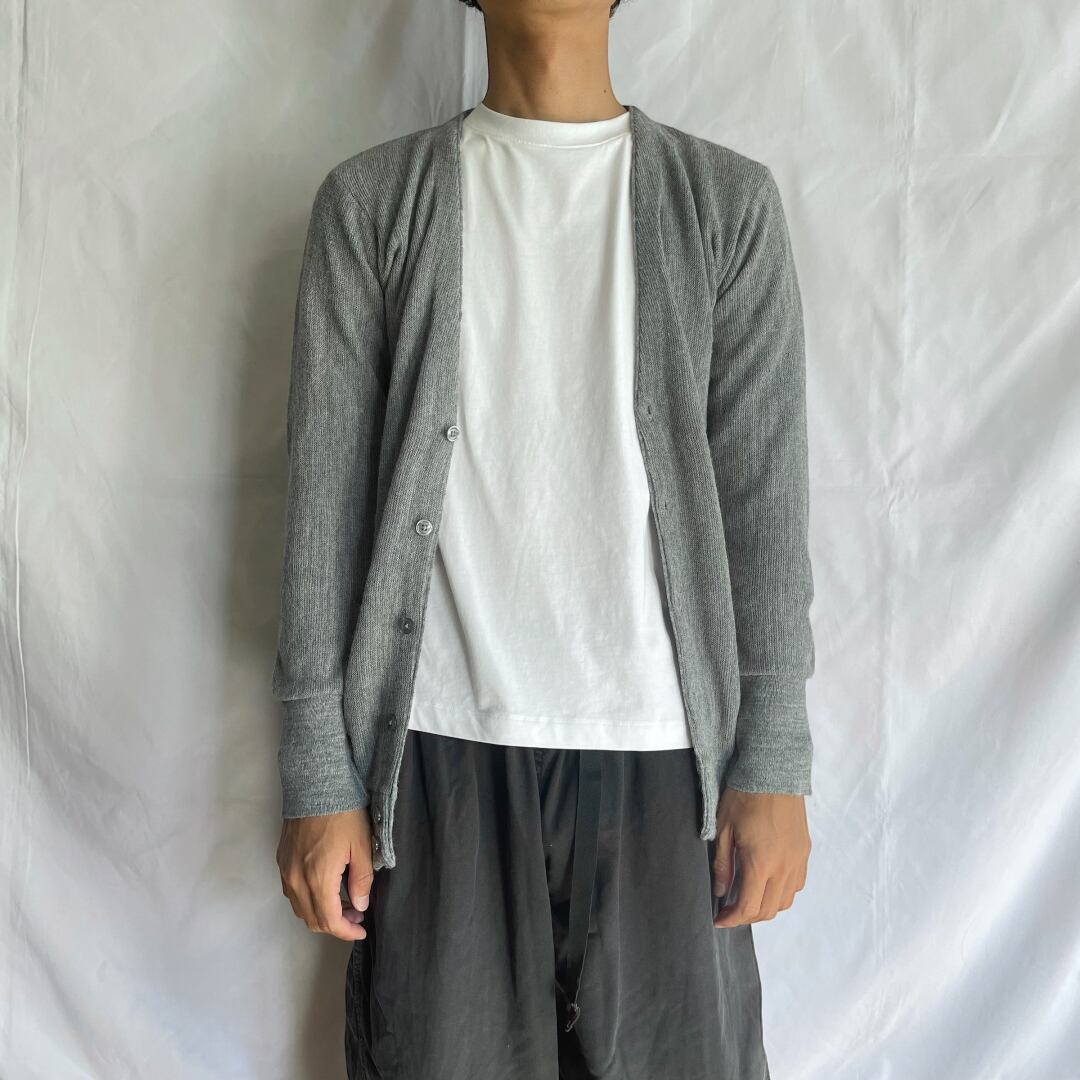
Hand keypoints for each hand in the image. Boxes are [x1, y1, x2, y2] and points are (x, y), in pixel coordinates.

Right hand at [277, 808, 373, 940]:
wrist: (315, 785)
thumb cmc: (342, 812)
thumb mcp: (361, 845)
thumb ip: (361, 880)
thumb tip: (360, 905)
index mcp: (317, 878)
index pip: (329, 921)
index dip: (346, 931)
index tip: (361, 929)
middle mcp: (296, 879)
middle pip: (312, 919)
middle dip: (336, 924)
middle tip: (357, 914)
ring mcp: (285, 870)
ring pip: (300, 908)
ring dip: (321, 912)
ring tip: (344, 901)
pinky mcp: (282, 860)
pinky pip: (292, 892)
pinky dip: (309, 898)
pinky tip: (326, 887)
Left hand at [712, 788, 810, 927]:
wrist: (773, 774)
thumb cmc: (744, 798)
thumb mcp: (724, 830)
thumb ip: (723, 864)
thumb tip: (721, 891)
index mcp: (761, 863)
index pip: (749, 907)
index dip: (732, 919)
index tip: (719, 919)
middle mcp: (784, 867)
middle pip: (768, 910)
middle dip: (746, 917)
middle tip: (729, 911)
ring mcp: (797, 860)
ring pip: (785, 901)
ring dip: (765, 906)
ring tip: (747, 897)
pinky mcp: (804, 852)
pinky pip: (796, 884)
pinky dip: (781, 892)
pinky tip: (767, 882)